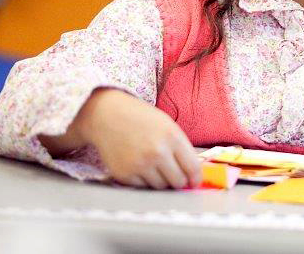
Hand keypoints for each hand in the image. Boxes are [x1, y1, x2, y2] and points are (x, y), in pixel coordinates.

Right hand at [64, 88, 201, 188]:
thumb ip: (182, 148)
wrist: (108, 116)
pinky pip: (143, 187)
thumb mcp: (168, 126)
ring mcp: (140, 165)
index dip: (196, 178)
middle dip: (179, 179)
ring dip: (161, 180)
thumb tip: (193, 174)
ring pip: (161, 187)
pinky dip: (144, 180)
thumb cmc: (141, 119)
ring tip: (153, 164)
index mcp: (172, 137)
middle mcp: (157, 152)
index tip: (195, 181)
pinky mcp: (124, 174)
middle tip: (174, 172)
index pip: (192, 168)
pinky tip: (139, 165)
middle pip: (178, 181)